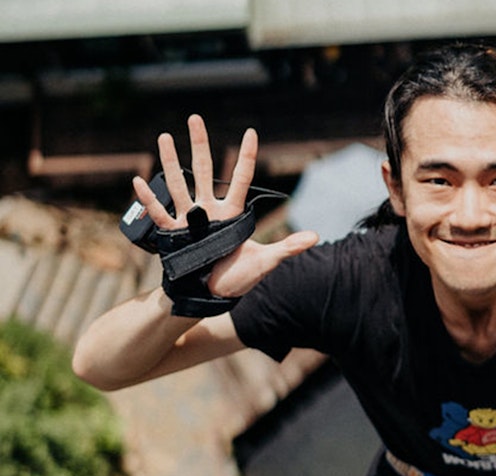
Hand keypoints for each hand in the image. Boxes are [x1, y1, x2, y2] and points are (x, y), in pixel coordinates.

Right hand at [132, 114, 317, 298]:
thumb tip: (316, 237)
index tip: (251, 132)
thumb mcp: (266, 262)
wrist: (212, 296)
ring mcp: (190, 220)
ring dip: (171, 161)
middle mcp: (210, 210)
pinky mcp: (174, 234)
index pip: (241, 177)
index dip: (247, 155)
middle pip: (204, 170)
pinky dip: (148, 199)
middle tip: (195, 118)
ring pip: (179, 184)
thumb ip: (288, 248)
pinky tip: (139, 181)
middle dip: (200, 144)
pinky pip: (159, 214)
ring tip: (166, 137)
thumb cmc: (239, 278)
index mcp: (233, 213)